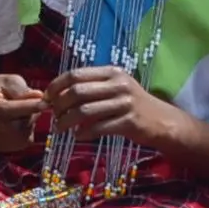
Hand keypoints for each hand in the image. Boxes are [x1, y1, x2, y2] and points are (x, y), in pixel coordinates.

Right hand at [0, 72, 44, 154]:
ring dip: (29, 124)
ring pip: (20, 136)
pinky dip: (26, 132)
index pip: (5, 109)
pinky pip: (21, 142)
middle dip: (30, 115)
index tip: (45, 103)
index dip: (27, 107)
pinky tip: (20, 122)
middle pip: (14, 126)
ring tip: (23, 113)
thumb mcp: (4, 81)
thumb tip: (38, 96)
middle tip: (34, 104)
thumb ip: (19, 88)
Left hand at [48, 64, 163, 142]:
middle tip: (53, 115)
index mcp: (112, 72)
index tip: (46, 98)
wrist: (162, 120)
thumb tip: (57, 94)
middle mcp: (118, 84)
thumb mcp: (116, 88)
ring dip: (66, 121)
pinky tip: (78, 136)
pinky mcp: (129, 122)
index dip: (56, 86)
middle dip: (59, 105)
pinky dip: (83, 133)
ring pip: (84, 111)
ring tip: (60, 128)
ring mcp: (125, 103)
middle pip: (77, 91)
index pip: (76, 74)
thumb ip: (92, 87)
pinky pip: (98, 127)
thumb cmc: (132, 104)